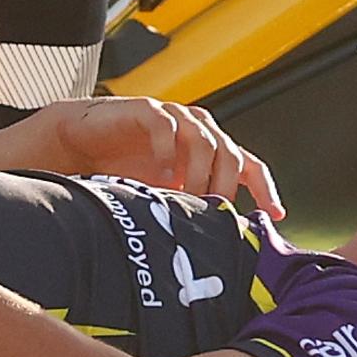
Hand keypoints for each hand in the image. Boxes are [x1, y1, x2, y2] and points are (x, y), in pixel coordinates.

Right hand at [52, 97, 284, 219]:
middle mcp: (199, 131)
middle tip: (212, 212)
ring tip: (186, 197)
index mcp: (212, 151)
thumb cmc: (127, 172)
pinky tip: (162, 175)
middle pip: (230, 154)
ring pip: (204, 140)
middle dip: (225, 186)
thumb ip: (190, 209)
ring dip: (199, 172)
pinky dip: (167, 149)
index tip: (275, 215)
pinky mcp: (147, 110)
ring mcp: (176, 117)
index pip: (250, 167)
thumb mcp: (165, 197)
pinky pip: (166, 124)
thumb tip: (215, 246)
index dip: (265, 190)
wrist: (81, 147)